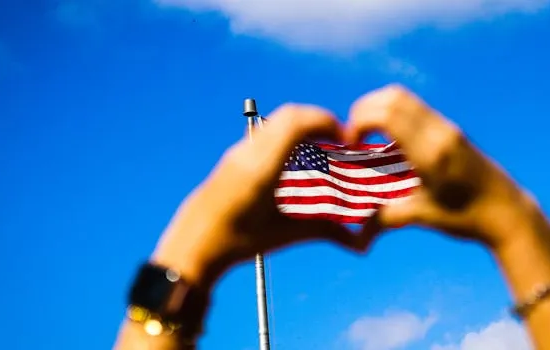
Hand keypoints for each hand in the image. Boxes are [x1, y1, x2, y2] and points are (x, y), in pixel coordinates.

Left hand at [151, 105, 367, 287]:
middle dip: (319, 120)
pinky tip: (297, 161)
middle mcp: (249, 153)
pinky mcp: (233, 157)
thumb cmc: (236, 243)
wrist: (191, 245)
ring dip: (303, 127)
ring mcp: (238, 151)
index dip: (326, 122)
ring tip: (321, 149)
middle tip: (339, 140)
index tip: (345, 137)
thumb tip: (358, 242)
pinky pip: (267, 132)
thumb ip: (324, 231)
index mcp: (262, 168)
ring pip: (277, 121)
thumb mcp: (283, 235)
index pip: (297, 123)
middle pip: (289, 114)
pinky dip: (288, 136)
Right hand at [345, 84, 541, 249]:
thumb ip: (387, 218)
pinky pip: (416, 108)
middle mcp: (439, 133)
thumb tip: (358, 232)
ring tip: (369, 136)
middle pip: (392, 97)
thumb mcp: (424, 217)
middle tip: (355, 137)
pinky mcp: (452, 130)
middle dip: (364, 110)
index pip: (388, 114)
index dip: (360, 121)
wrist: (508, 212)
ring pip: (404, 97)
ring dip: (379, 109)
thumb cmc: (467, 218)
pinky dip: (395, 114)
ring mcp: (448, 128)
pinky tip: (391, 141)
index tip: (352, 144)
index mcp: (431, 152)